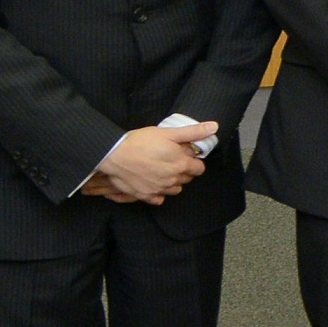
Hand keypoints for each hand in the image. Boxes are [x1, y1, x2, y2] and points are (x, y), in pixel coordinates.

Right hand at [83, 125, 208, 203]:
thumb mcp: (169, 133)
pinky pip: (158, 199)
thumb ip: (193, 132)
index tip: (186, 155)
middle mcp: (172, 180)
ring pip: (174, 189)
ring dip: (173, 181)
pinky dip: (159, 193)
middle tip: (172, 160)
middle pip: (187, 179)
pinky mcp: (145, 195)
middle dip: (184, 170)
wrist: (114, 155)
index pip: (199, 169)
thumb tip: (213, 127)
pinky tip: (154, 182)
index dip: (194, 161)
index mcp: (181, 165)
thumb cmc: (140, 142)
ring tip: (163, 170)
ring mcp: (158, 189)